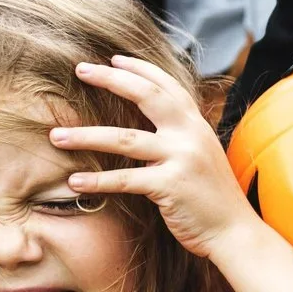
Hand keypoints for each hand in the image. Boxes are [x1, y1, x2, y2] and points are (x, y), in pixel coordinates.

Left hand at [55, 56, 262, 259]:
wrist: (236, 232)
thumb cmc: (213, 198)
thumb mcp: (202, 157)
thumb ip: (180, 138)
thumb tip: (149, 128)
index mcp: (197, 126)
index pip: (167, 85)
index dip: (140, 69)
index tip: (112, 59)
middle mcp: (190, 135)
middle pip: (146, 96)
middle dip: (110, 79)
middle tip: (79, 69)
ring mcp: (182, 159)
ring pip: (124, 139)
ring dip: (85, 136)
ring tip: (56, 136)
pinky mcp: (171, 186)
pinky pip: (126, 180)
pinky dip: (97, 181)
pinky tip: (74, 181)